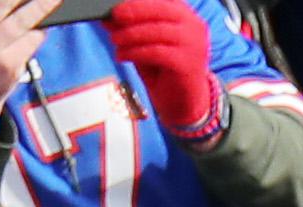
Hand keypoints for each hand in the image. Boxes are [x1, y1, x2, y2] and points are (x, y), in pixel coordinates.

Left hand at [100, 0, 223, 136]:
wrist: (183, 102)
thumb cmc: (163, 68)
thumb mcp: (143, 42)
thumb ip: (129, 26)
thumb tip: (108, 15)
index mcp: (184, 15)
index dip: (137, 2)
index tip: (116, 5)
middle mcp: (194, 26)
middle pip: (160, 9)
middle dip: (133, 11)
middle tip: (113, 17)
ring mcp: (194, 45)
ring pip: (157, 31)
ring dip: (131, 34)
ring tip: (115, 40)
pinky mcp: (188, 63)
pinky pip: (156, 52)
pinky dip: (135, 52)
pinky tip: (122, 55)